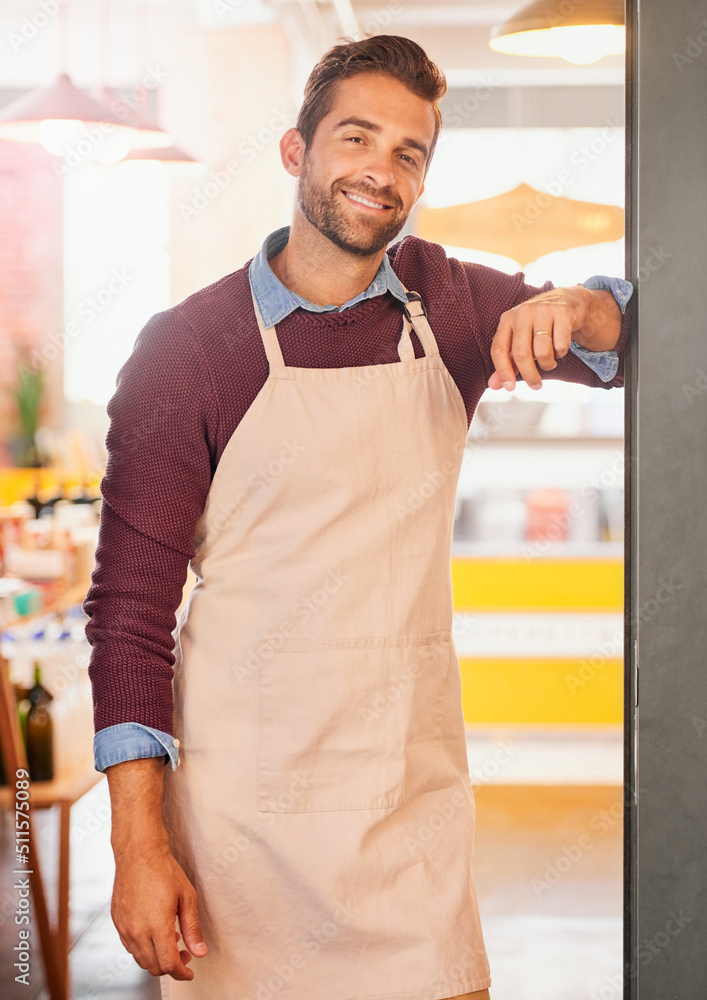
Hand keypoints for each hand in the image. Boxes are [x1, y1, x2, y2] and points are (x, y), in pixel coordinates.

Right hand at [111, 841, 207, 979]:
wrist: (139, 853)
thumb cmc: (164, 870)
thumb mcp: (186, 897)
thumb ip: (192, 928)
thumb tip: (200, 952)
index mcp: (157, 926)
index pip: (168, 964)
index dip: (181, 973)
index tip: (189, 971)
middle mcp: (137, 931)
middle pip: (153, 966)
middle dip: (171, 966)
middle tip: (184, 953)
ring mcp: (124, 927)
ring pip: (140, 959)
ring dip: (156, 958)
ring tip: (171, 941)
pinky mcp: (117, 922)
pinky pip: (130, 946)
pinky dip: (143, 948)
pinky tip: (154, 934)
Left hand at [488, 286, 590, 390]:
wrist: (566, 301)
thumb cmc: (537, 326)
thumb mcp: (519, 340)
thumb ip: (507, 362)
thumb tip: (493, 385)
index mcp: (507, 320)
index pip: (498, 349)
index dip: (502, 371)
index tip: (510, 387)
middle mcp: (523, 313)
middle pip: (520, 353)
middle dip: (529, 374)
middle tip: (536, 385)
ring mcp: (543, 310)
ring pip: (542, 351)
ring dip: (547, 364)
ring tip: (549, 361)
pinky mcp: (562, 312)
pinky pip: (561, 345)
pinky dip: (561, 353)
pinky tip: (560, 348)